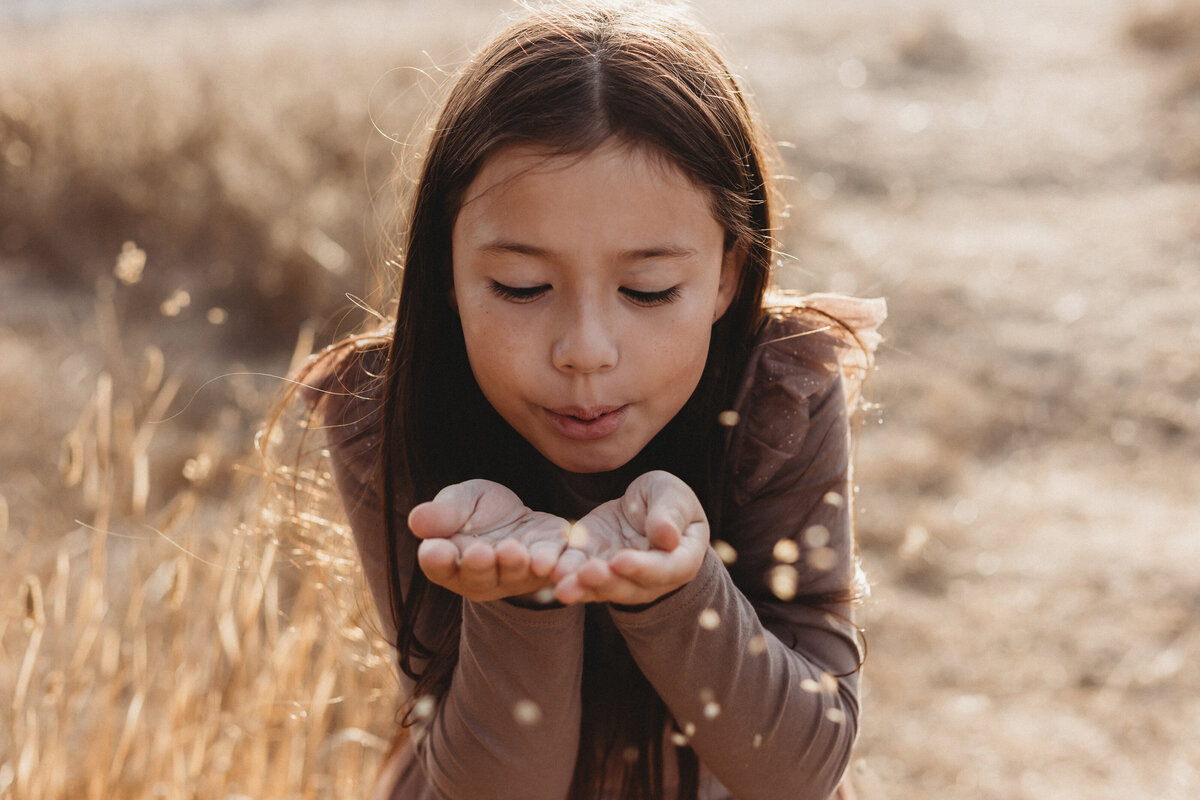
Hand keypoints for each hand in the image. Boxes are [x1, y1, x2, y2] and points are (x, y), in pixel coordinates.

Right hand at [408, 479, 570, 602]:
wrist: (517, 517)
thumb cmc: (478, 512)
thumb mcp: (460, 501)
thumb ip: (443, 513)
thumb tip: (416, 521)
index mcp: (450, 561)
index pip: (438, 565)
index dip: (437, 559)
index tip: (436, 550)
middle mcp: (481, 579)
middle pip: (477, 577)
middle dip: (479, 566)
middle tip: (480, 552)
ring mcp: (517, 576)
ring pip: (514, 575)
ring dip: (514, 565)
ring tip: (514, 552)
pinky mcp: (550, 566)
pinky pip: (552, 570)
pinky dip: (553, 567)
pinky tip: (551, 562)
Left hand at [552, 471, 709, 605]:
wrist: (643, 507)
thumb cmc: (666, 500)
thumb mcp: (672, 496)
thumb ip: (670, 515)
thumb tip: (668, 537)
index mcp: (681, 560)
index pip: (664, 569)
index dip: (643, 568)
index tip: (621, 559)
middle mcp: (651, 579)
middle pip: (629, 586)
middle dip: (606, 581)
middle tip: (586, 573)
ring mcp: (620, 578)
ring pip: (601, 588)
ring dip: (582, 588)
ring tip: (562, 586)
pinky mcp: (593, 568)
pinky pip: (578, 577)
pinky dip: (565, 577)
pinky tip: (549, 574)